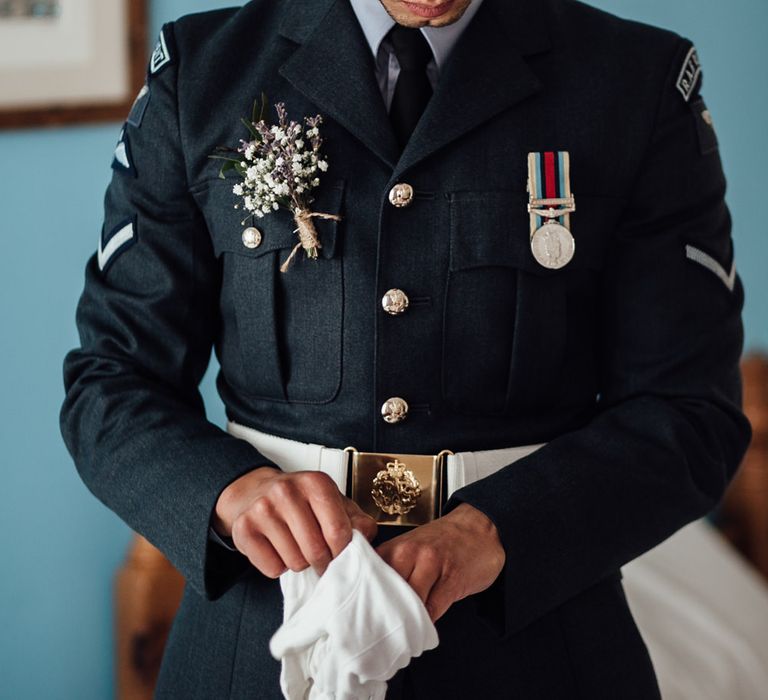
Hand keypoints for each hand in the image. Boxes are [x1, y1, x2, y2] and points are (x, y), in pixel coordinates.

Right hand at [213, 467, 377, 577]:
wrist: (255, 492)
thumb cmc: (302, 502)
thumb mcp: (334, 503)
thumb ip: (357, 520)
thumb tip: (366, 538)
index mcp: (316, 483)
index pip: (338, 532)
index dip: (344, 553)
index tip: (341, 557)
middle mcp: (287, 491)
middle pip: (316, 551)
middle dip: (322, 562)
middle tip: (319, 558)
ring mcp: (262, 508)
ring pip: (295, 562)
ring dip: (300, 563)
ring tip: (296, 546)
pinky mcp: (243, 528)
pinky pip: (272, 568)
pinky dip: (278, 567)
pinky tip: (277, 548)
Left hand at [375, 503, 504, 621]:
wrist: (480, 528)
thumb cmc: (443, 542)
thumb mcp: (411, 549)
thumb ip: (391, 571)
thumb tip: (371, 603)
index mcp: (395, 548)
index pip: (369, 580)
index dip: (368, 602)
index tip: (367, 619)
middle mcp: (409, 552)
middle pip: (387, 592)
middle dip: (386, 614)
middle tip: (386, 631)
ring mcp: (431, 563)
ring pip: (409, 602)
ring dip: (408, 620)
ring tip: (406, 630)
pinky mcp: (452, 578)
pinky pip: (433, 608)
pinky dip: (427, 622)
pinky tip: (425, 624)